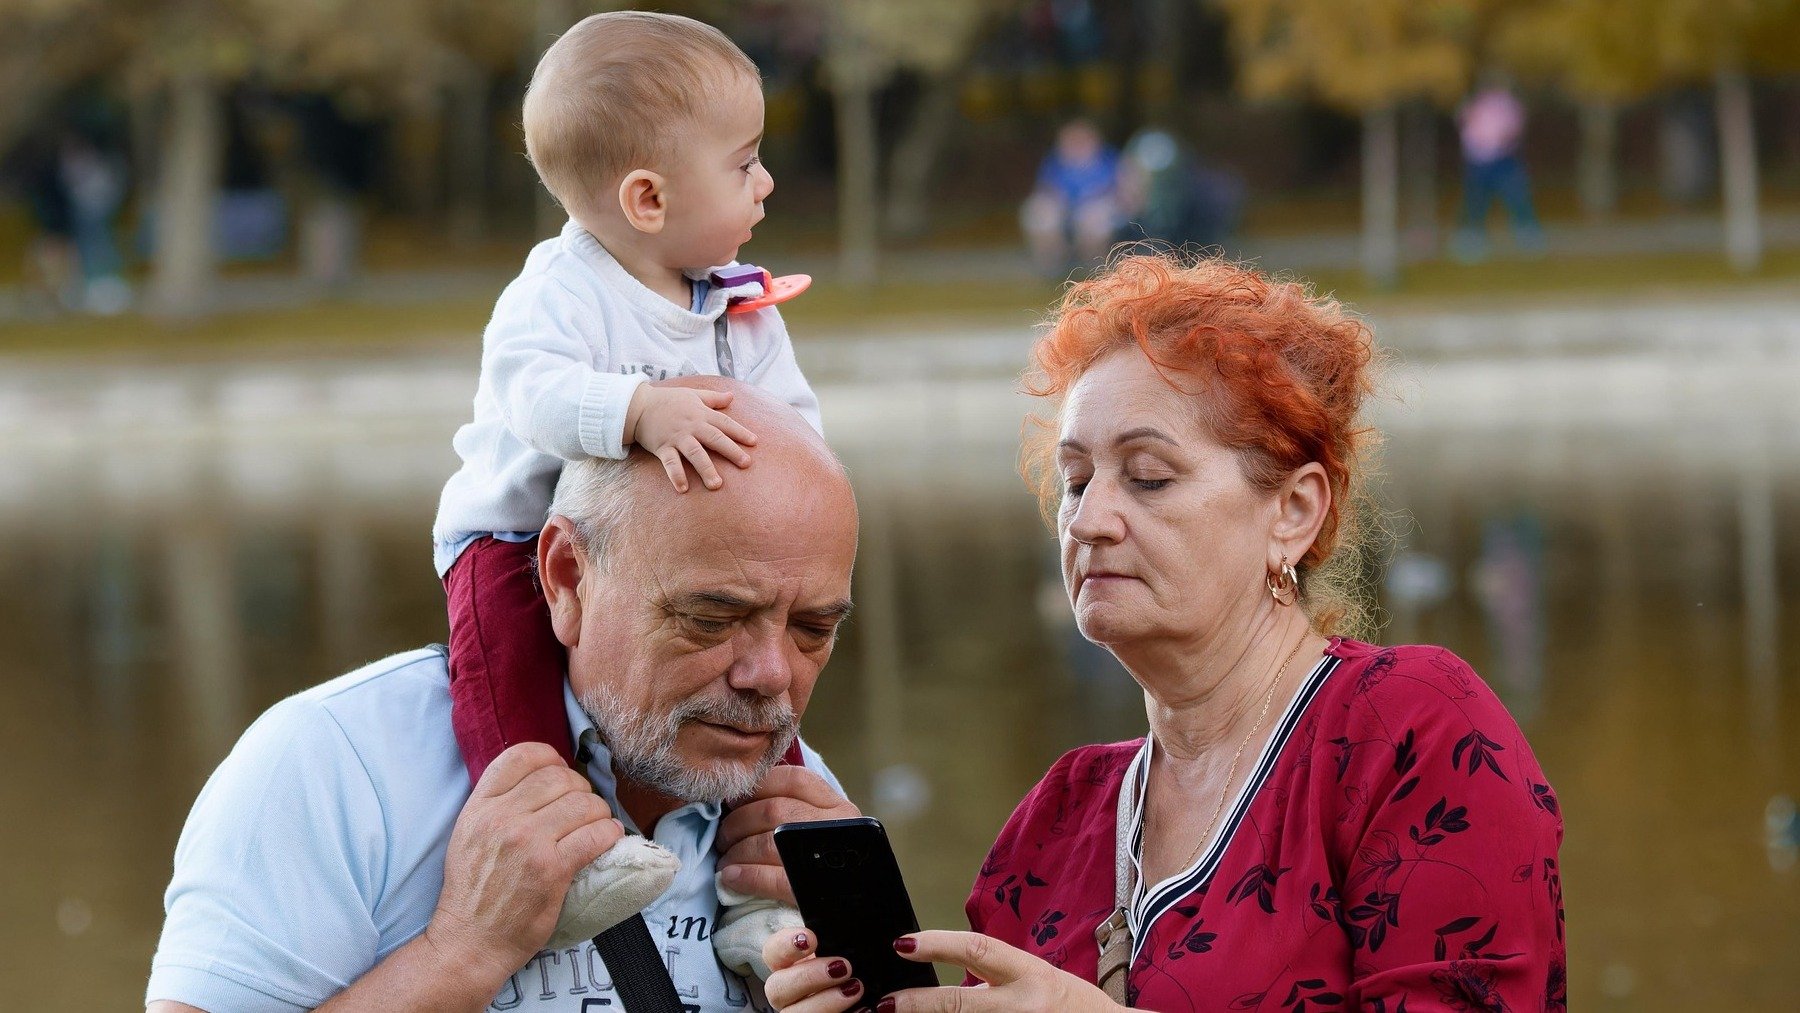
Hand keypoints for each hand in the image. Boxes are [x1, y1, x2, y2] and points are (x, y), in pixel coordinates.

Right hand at [423, 742, 623, 989]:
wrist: (470, 943)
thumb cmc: (473, 893)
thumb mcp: (469, 836)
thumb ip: (496, 805)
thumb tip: (538, 780)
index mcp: (480, 808)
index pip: (522, 756)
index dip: (550, 758)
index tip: (561, 774)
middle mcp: (502, 819)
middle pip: (560, 777)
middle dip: (579, 789)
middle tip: (583, 809)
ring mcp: (527, 842)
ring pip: (583, 803)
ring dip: (599, 812)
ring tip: (597, 825)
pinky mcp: (551, 869)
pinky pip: (596, 834)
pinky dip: (609, 833)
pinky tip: (607, 839)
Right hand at [625, 384, 756, 491]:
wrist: (638, 405)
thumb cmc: (668, 400)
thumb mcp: (692, 394)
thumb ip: (713, 398)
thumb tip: (732, 396)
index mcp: (701, 414)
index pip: (724, 423)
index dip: (740, 432)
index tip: (754, 442)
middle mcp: (691, 426)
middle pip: (714, 438)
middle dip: (731, 451)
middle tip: (746, 464)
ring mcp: (677, 437)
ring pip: (695, 453)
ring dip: (706, 469)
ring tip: (717, 485)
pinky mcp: (662, 447)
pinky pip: (670, 463)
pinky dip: (676, 475)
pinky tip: (683, 488)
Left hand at [716, 765, 859, 904]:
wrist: (862, 912)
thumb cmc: (833, 869)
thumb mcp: (823, 833)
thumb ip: (796, 812)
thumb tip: (742, 798)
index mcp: (837, 807)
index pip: (794, 779)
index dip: (757, 787)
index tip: (734, 801)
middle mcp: (838, 825)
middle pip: (774, 810)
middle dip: (738, 823)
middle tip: (723, 837)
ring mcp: (830, 857)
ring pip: (769, 842)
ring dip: (736, 851)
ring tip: (725, 862)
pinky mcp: (817, 891)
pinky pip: (773, 877)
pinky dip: (746, 876)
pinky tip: (731, 879)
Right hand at [762, 927, 868, 1011]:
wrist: (874, 994)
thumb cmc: (857, 965)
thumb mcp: (845, 946)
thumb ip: (837, 935)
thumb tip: (850, 916)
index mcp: (790, 965)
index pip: (772, 952)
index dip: (785, 945)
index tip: (812, 938)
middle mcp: (789, 992)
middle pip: (776, 988)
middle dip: (808, 976)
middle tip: (843, 967)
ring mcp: (798, 1012)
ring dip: (824, 1002)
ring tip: (856, 989)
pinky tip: (865, 1009)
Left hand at [878, 930, 1121, 1011]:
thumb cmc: (1074, 1008)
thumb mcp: (1039, 981)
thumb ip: (998, 977)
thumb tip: (951, 978)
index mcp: (1031, 973)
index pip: (977, 949)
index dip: (937, 944)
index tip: (902, 944)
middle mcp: (1025, 1004)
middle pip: (960, 1003)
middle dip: (917, 1004)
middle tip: (884, 1004)